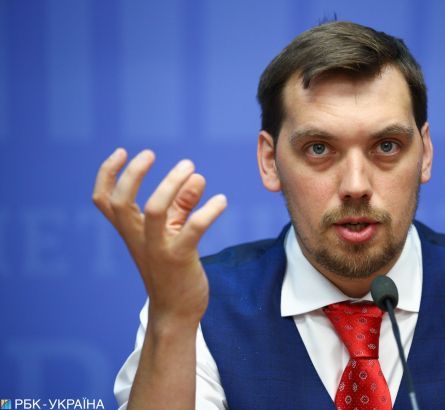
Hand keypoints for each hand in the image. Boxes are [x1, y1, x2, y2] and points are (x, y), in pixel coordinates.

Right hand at [92, 148, 226, 329]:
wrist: (177, 312)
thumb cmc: (173, 268)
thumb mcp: (173, 232)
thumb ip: (182, 204)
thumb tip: (196, 176)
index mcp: (131, 231)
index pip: (104, 200)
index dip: (107, 174)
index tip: (122, 151)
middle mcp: (139, 239)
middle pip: (122, 202)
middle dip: (134, 174)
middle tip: (151, 153)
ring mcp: (158, 249)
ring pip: (154, 211)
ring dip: (171, 184)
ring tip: (190, 167)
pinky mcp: (180, 259)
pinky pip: (193, 230)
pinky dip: (208, 211)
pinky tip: (222, 200)